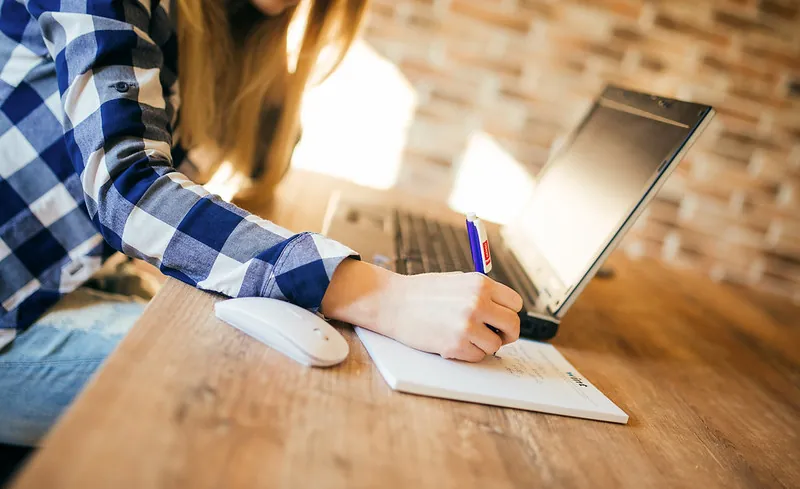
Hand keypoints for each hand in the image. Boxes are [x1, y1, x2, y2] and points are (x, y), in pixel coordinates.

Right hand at [321, 260, 522, 362]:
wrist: (394, 303)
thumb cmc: (424, 293)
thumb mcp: (459, 282)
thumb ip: (482, 293)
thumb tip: (504, 311)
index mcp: (481, 284)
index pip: (515, 304)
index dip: (509, 314)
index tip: (501, 320)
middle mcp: (478, 303)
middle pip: (512, 326)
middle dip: (506, 334)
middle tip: (495, 336)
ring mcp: (467, 325)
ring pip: (496, 345)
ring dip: (484, 345)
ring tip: (466, 337)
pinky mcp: (455, 344)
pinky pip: (477, 356)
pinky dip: (469, 353)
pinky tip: (453, 342)